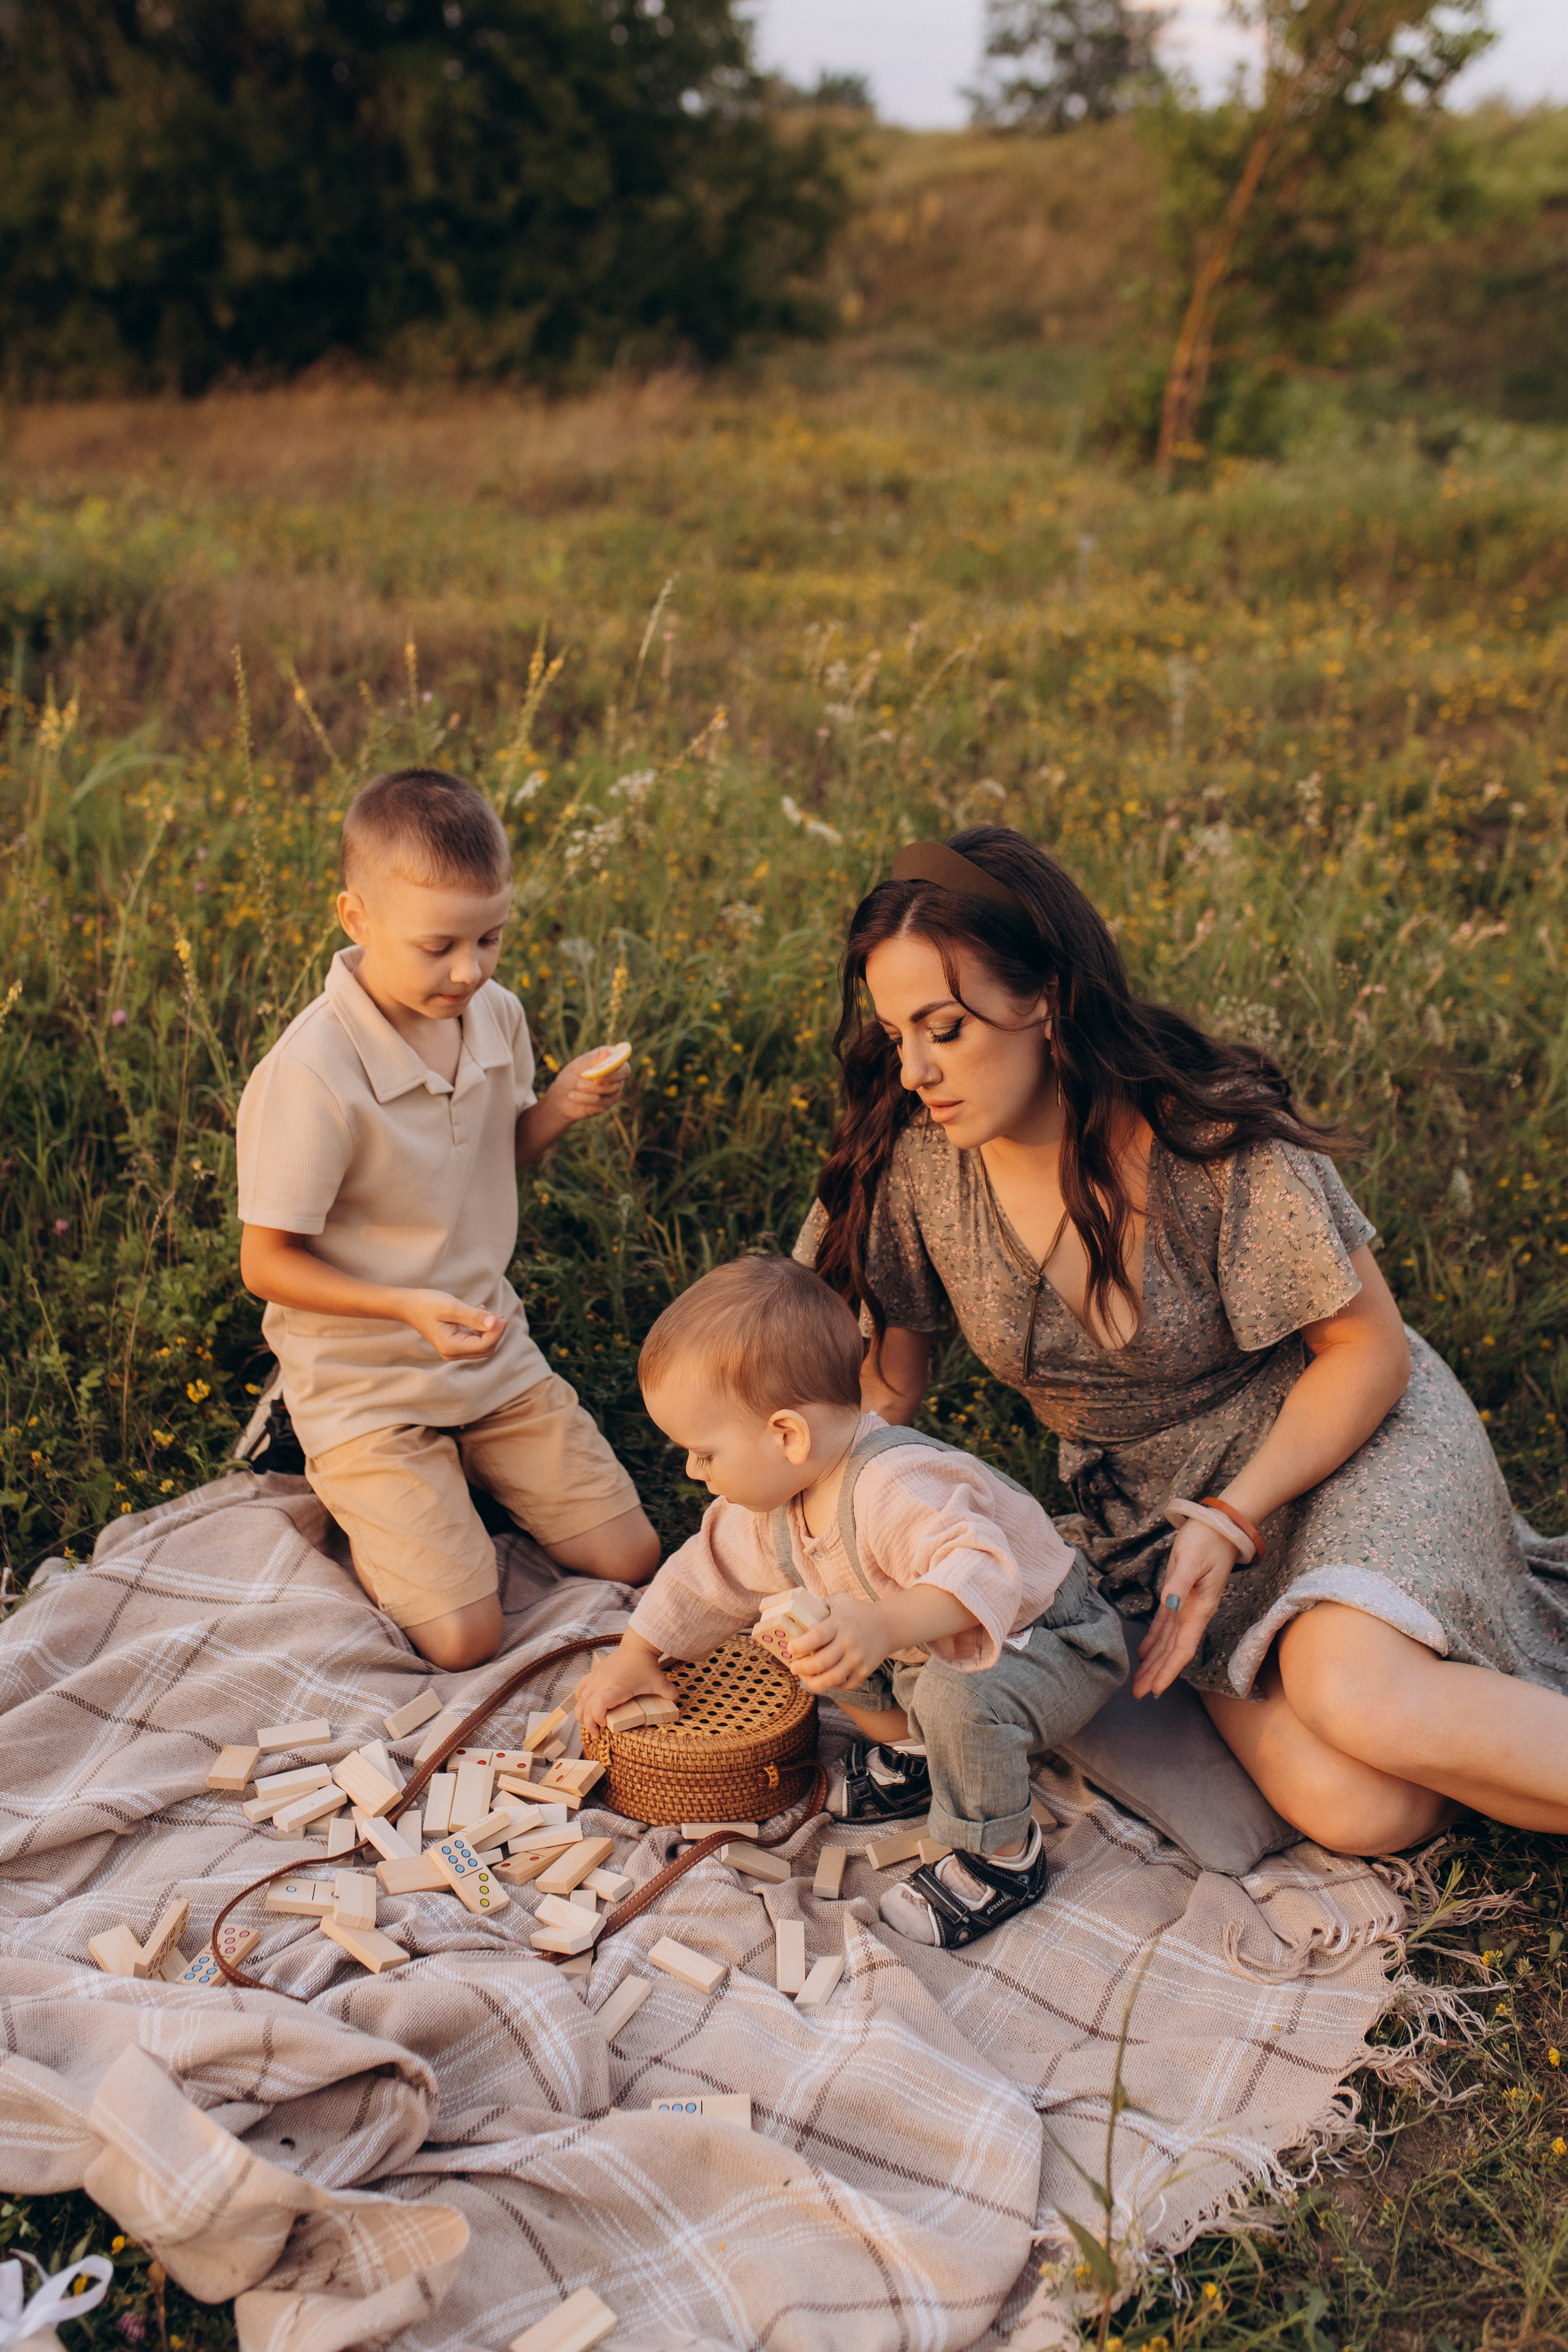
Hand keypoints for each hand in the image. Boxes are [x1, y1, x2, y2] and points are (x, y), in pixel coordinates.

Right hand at [400, 1289, 507, 1361]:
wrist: (408, 1305)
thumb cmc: (427, 1304)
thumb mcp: (451, 1307)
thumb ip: (473, 1316)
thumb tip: (495, 1323)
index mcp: (451, 1347)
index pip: (484, 1345)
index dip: (497, 1332)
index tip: (502, 1316)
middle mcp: (452, 1353)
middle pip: (485, 1349)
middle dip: (495, 1333)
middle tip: (500, 1315)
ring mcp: (452, 1350)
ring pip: (481, 1346)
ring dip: (489, 1331)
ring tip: (492, 1313)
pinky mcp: (453, 1344)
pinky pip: (473, 1341)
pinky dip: (480, 1329)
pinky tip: (480, 1312)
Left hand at [547, 1043, 630, 1127]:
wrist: (560, 1099)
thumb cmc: (570, 1077)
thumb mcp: (578, 1066)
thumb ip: (593, 1060)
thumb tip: (607, 1052)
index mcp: (609, 1060)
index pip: (622, 1062)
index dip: (616, 1066)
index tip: (602, 1070)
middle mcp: (615, 1074)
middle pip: (623, 1074)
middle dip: (608, 1077)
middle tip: (594, 1080)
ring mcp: (613, 1089)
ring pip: (612, 1088)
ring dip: (592, 1088)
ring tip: (577, 1087)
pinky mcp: (608, 1103)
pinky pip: (602, 1101)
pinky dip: (586, 1098)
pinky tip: (573, 1096)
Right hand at [575, 1636, 676, 1740]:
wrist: (636, 1646)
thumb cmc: (647, 1665)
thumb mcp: (660, 1681)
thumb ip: (669, 1694)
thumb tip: (677, 1703)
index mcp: (618, 1687)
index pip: (599, 1703)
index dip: (597, 1717)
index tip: (605, 1725)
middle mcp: (603, 1683)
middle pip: (585, 1706)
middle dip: (588, 1724)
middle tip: (597, 1734)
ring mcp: (596, 1678)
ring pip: (580, 1700)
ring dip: (582, 1715)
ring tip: (590, 1725)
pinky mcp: (594, 1674)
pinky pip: (580, 1689)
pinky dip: (580, 1700)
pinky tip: (584, 1707)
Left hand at [788, 1595, 892, 1693]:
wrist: (888, 1625)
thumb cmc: (858, 1612)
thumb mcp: (840, 1600)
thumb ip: (821, 1603)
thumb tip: (799, 1606)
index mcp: (839, 1624)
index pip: (816, 1637)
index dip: (799, 1646)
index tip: (790, 1648)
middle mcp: (848, 1643)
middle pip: (820, 1663)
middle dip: (801, 1668)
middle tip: (794, 1667)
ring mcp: (857, 1659)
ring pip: (831, 1679)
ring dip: (813, 1682)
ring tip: (805, 1678)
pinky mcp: (864, 1671)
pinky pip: (844, 1685)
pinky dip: (832, 1686)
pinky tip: (825, 1679)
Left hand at [1132, 1518, 1237, 1698]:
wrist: (1219, 1526)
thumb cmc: (1207, 1541)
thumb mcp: (1192, 1559)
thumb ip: (1179, 1583)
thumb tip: (1168, 1605)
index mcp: (1199, 1609)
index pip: (1183, 1648)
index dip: (1170, 1670)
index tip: (1156, 1689)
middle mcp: (1193, 1613)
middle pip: (1173, 1651)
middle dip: (1157, 1673)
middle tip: (1138, 1694)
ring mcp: (1185, 1606)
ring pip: (1167, 1641)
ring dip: (1153, 1662)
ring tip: (1138, 1682)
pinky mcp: (1177, 1596)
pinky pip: (1164, 1626)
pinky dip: (1153, 1640)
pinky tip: (1143, 1654)